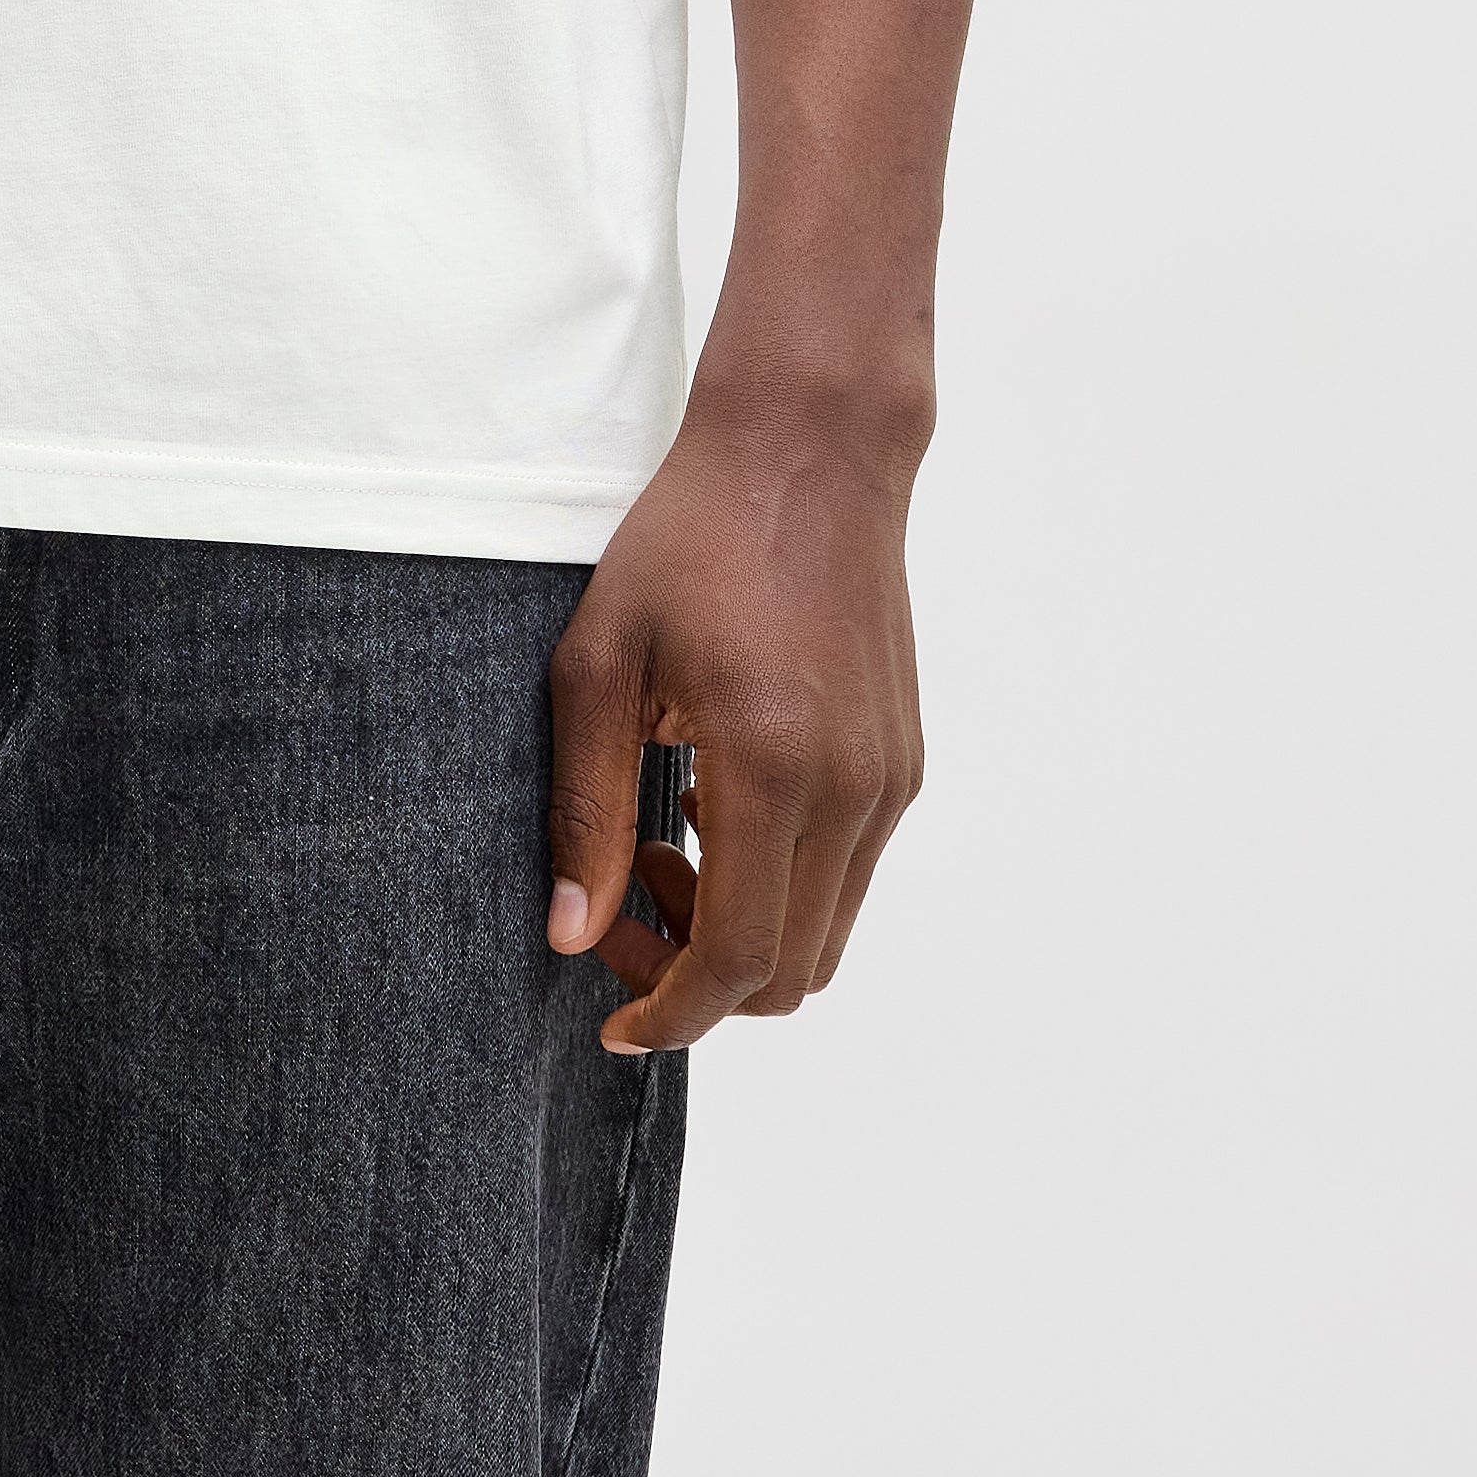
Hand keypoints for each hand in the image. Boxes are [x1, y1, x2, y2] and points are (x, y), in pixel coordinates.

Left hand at [545, 372, 925, 1057]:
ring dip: (739, 933)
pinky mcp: (904, 763)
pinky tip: (711, 806)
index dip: (672, 1014)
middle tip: (618, 909)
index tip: (613, 1023)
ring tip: (660, 846)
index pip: (739, 959)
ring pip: (825, 934)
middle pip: (788, 971)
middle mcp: (851, 789)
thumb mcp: (599, 662)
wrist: (809, 452)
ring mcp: (890, 780)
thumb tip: (572, 936)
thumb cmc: (689, 541)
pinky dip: (778, 884)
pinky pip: (847, 876)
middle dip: (696, 980)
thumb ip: (584, 809)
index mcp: (771, 766)